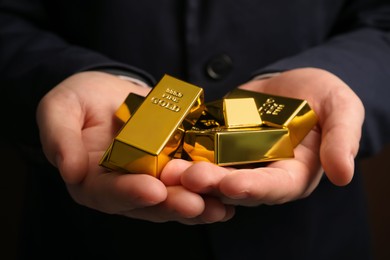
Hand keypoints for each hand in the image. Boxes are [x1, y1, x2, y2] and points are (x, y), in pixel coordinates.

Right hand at [36, 71, 233, 223]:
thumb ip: (59, 137)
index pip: (110, 193)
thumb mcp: (60, 109)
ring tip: (220, 208)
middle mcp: (124, 187)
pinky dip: (208, 188)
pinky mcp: (170, 167)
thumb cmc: (79, 99)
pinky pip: (189, 181)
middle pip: (148, 203)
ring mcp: (150, 178)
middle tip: (197, 205)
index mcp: (93, 180)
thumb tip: (67, 170)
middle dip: (173, 205)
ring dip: (197, 205)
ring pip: (173, 198)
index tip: (152, 190)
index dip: (130, 193)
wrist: (106, 91)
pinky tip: (228, 191)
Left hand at [160, 68, 363, 205]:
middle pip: (235, 185)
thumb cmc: (323, 96)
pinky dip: (183, 152)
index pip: (274, 188)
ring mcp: (237, 160)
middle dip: (212, 184)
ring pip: (212, 172)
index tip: (232, 186)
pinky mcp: (219, 142)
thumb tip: (344, 174)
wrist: (294, 82)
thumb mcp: (342, 110)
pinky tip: (165, 151)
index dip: (253, 188)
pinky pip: (200, 150)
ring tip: (168, 170)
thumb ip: (341, 139)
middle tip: (186, 178)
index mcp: (293, 174)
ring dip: (190, 174)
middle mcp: (261, 173)